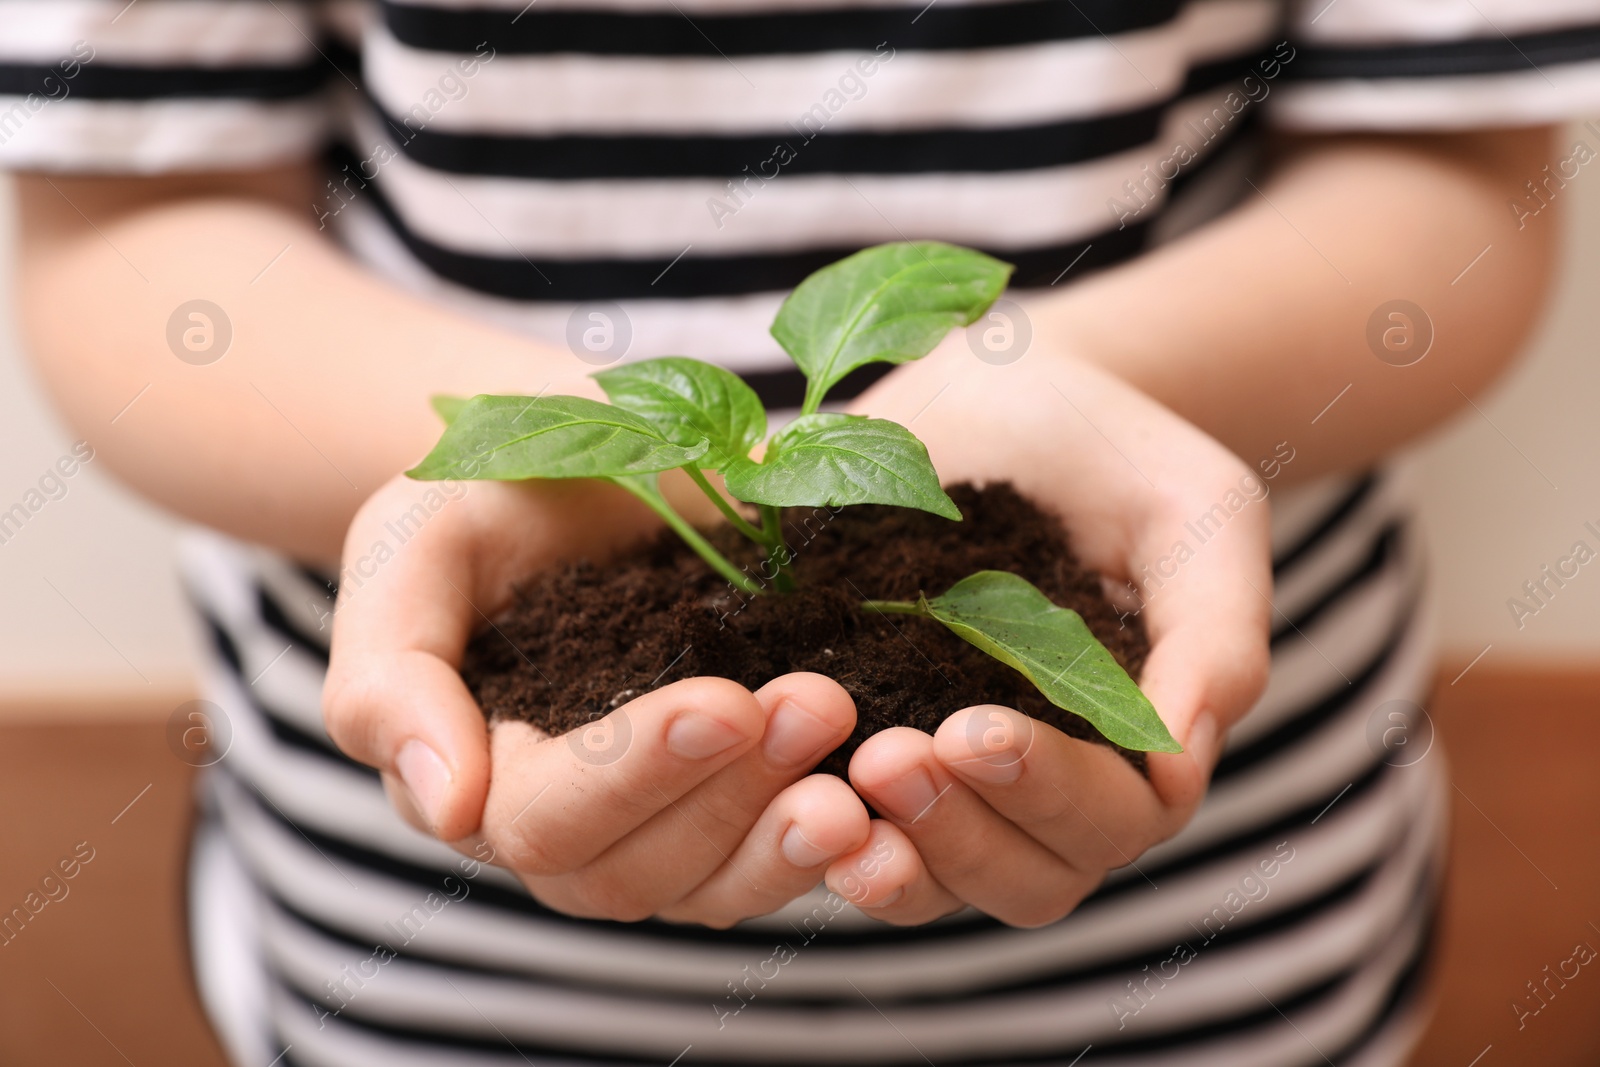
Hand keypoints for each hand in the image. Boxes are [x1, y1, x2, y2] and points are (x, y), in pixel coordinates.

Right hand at [324, 473, 871, 925]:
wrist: (591, 454)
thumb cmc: (487, 495)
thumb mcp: (413, 545)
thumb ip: (393, 671)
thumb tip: (446, 808)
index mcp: (474, 774)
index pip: (540, 820)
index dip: (630, 774)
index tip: (722, 703)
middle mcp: (565, 822)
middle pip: (633, 870)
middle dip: (730, 794)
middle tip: (818, 704)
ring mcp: (656, 821)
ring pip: (712, 887)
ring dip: (790, 839)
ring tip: (862, 769)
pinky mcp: (735, 800)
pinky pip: (777, 860)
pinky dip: (838, 848)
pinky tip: (890, 804)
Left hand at [818, 340, 1273, 926]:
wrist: (1007, 390)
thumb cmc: (1117, 450)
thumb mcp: (1198, 515)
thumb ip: (1216, 634)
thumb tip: (1183, 766)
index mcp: (1143, 743)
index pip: (1116, 818)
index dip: (1048, 791)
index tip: (974, 730)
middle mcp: (1054, 782)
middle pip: (1034, 878)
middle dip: (963, 831)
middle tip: (890, 759)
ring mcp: (965, 778)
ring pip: (947, 880)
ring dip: (900, 853)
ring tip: (843, 783)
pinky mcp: (877, 745)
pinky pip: (863, 835)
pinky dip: (830, 836)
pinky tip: (788, 797)